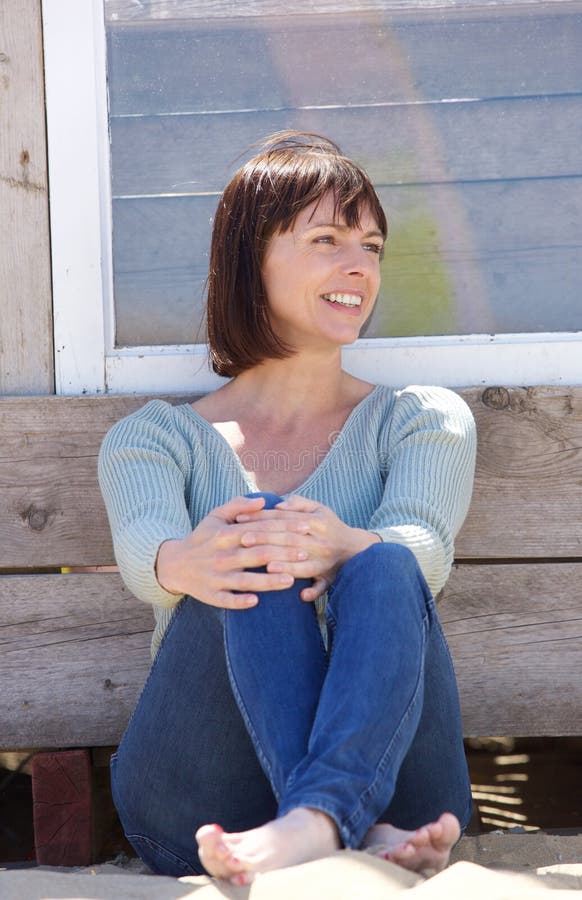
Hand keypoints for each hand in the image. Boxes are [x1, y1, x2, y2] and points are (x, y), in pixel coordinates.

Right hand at [155, 496, 310, 609]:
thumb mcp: (215, 516)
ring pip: (245, 579)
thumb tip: (263, 500)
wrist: (174, 564)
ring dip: (268, 581)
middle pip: (257, 554)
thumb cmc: (202, 538)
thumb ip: (238, 506)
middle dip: (283, 553)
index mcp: (226, 534)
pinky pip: (226, 600)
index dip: (284, 528)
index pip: (260, 529)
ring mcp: (216, 576)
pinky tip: (256, 601)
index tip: (305, 528)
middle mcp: (222, 555)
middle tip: (306, 553)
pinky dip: (240, 600)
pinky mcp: (210, 595)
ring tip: (291, 579)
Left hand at [235, 495, 380, 601]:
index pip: (284, 518)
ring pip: (303, 563)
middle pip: (289, 540)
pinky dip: (312, 591)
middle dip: (265, 539)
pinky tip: (300, 595)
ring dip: (285, 566)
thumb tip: (278, 505)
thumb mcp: (319, 508)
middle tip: (242, 540)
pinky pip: (322, 586)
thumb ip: (298, 504)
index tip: (240, 519)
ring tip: (264, 566)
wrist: (356, 548)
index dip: (261, 518)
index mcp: (317, 522)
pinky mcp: (330, 577)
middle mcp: (321, 541)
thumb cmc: (330, 526)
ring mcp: (326, 561)